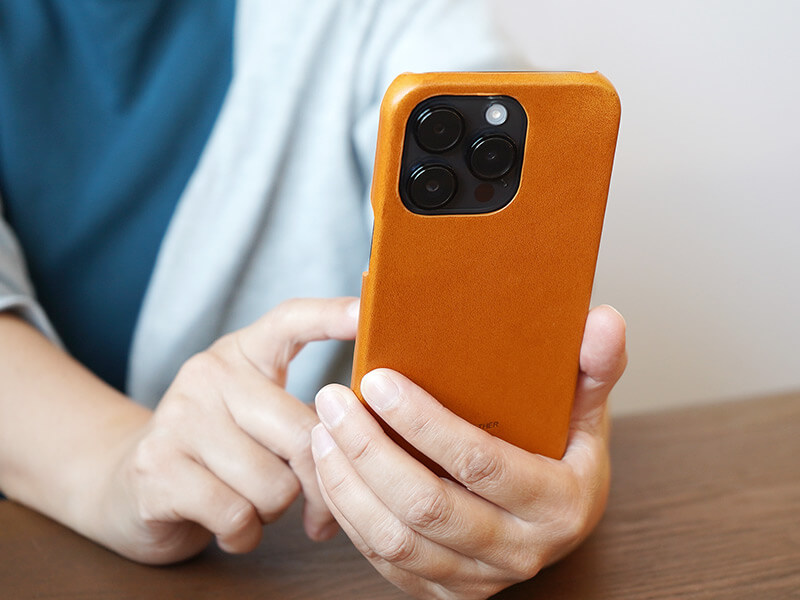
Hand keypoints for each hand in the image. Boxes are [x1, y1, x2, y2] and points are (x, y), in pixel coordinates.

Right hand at [99, 297, 358, 563]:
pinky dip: (244, 535)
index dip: (330, 316)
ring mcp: (179, 418)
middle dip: (321, 485)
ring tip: (253, 504)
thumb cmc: (219, 453)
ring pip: (276, 485)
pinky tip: (230, 526)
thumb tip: (367, 441)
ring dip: (275, 512)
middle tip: (318, 512)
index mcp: (243, 353)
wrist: (130, 484)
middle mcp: (209, 374)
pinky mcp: (158, 468)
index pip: (289, 320)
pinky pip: (237, 516)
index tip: (365, 311)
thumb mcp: (259, 417)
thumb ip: (307, 417)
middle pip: (304, 433)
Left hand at [311, 305, 626, 598]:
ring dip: (348, 482)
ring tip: (323, 429)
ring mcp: (476, 579)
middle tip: (333, 399)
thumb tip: (605, 319)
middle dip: (370, 448)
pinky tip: (330, 469)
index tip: (379, 380)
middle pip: (426, 506)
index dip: (424, 423)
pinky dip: (348, 513)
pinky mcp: (442, 591)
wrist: (555, 522)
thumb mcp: (587, 410)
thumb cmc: (565, 453)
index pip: (480, 463)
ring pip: (395, 540)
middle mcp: (518, 551)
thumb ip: (596, 367)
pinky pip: (383, 559)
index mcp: (558, 504)